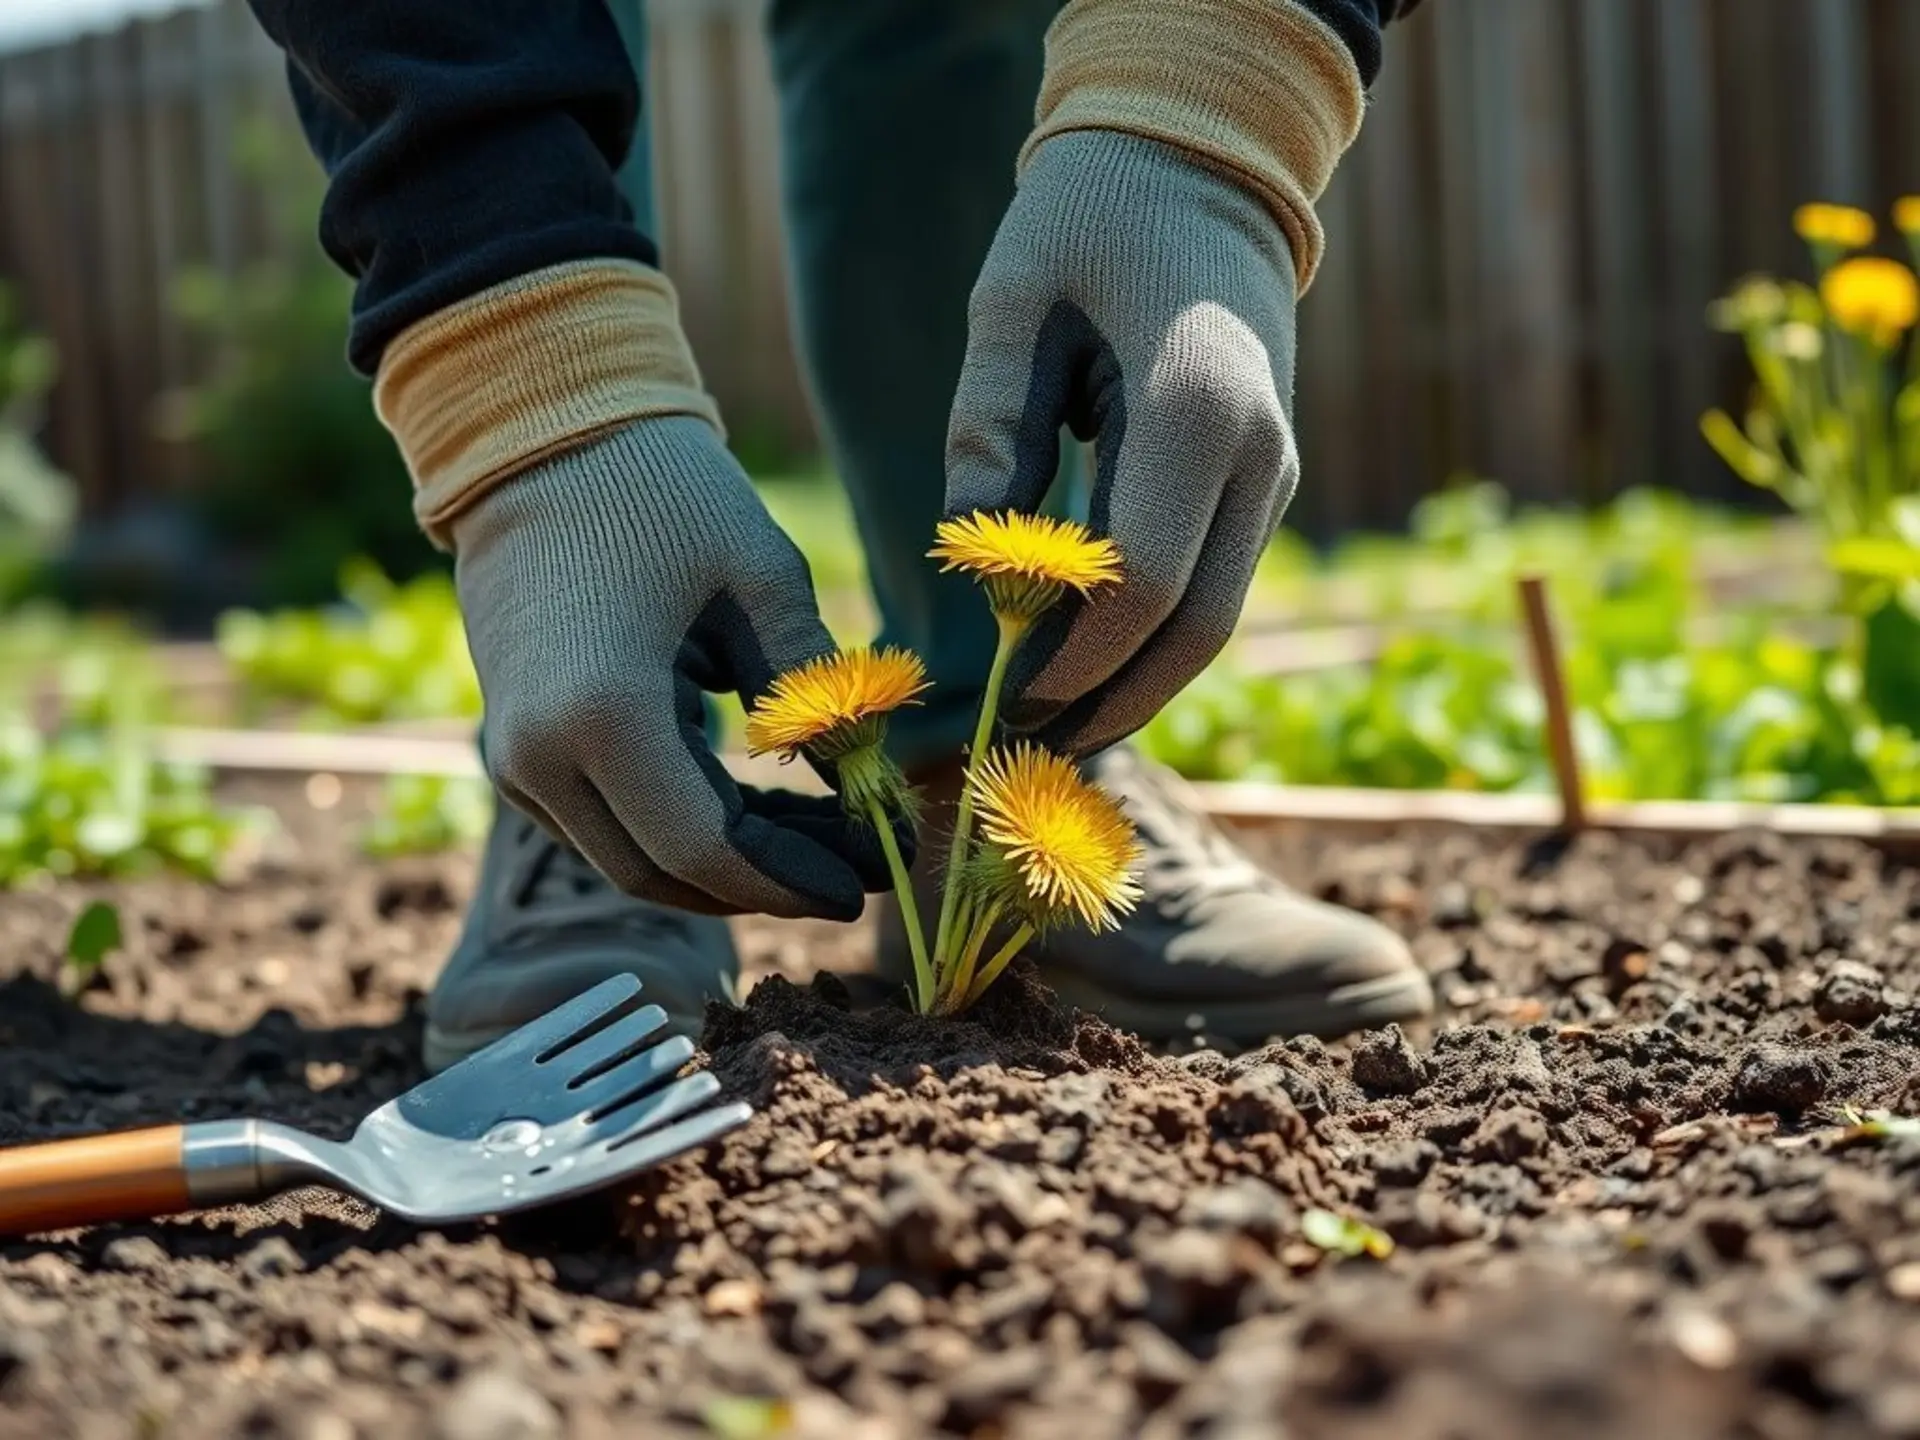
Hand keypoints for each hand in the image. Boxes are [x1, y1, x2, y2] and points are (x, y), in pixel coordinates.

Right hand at [451, 415, 894, 919]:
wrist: (535, 433)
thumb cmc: (660, 489)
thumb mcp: (761, 577)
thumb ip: (814, 692)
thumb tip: (871, 785)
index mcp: (601, 712)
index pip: (705, 851)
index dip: (789, 881)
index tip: (866, 884)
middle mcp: (538, 754)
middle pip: (663, 874)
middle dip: (766, 883)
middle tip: (857, 868)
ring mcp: (512, 756)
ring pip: (629, 861)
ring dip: (725, 864)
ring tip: (822, 839)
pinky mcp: (510, 746)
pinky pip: (602, 823)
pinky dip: (678, 831)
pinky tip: (758, 808)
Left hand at [946, 130, 1300, 755]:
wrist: (1205, 165)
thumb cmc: (1091, 217)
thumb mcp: (1013, 301)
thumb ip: (988, 425)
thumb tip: (971, 556)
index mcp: (1197, 408)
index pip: (1143, 585)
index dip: (1074, 658)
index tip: (1006, 696)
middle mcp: (1259, 454)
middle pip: (1196, 629)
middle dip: (1112, 700)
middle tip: (1029, 746)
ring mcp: (1275, 473)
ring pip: (1218, 621)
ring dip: (1140, 685)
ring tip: (1055, 727)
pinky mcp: (1268, 481)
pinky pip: (1218, 586)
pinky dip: (1160, 641)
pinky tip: (1093, 665)